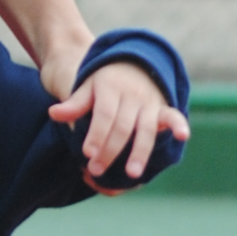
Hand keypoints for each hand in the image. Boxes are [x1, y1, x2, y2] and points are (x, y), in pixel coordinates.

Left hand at [47, 56, 189, 184]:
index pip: (104, 115)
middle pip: (122, 126)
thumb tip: (54, 113)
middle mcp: (132, 95)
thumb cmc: (102, 81)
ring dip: (140, 151)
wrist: (131, 61)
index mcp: (110, 88)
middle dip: (110, 150)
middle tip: (96, 169)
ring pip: (145, 129)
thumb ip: (74, 104)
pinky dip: (178, 125)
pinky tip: (183, 136)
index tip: (87, 153)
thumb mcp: (86, 87)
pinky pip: (172, 116)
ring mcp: (148, 102)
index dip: (96, 134)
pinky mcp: (161, 108)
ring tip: (132, 174)